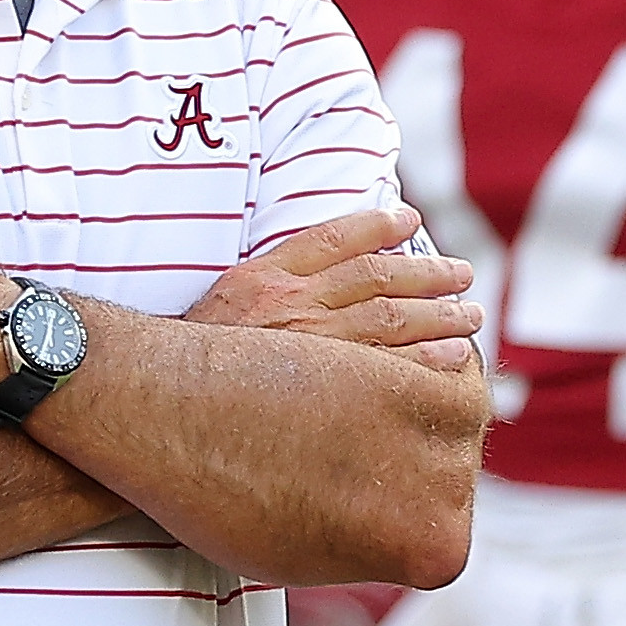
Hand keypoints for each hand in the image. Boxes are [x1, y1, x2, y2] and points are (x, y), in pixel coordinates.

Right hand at [188, 203, 482, 369]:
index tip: (410, 219)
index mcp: (263, 278)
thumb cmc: (190, 360)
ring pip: (391, 320)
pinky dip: (428, 358)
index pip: (332, 240)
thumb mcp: (221, 303)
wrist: (155, 407)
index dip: (376, 226)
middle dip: (428, 274)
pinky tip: (455, 356)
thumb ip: (268, 282)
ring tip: (470, 315)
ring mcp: (308, 349)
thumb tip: (319, 267)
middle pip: (376, 279)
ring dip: (440, 314)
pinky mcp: (320, 392)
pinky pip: (389, 369)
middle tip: (464, 275)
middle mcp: (289, 306)